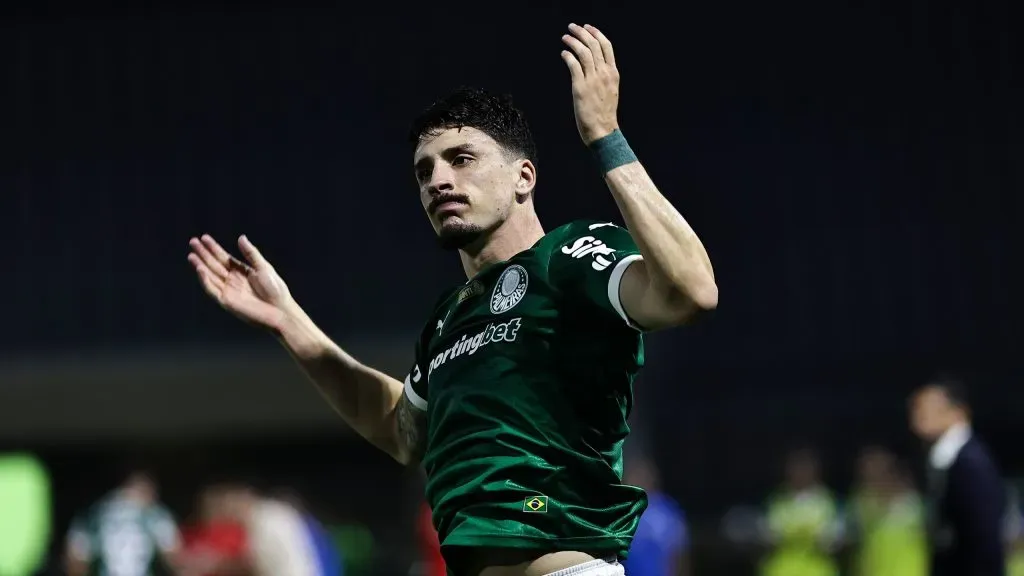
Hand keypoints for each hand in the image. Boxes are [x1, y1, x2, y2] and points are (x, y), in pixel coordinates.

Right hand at [187, 234, 293, 331]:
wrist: (280, 310)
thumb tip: (241, 237)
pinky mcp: (226, 301)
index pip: (224, 257)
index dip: (213, 248)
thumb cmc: (275, 288)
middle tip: (192, 241)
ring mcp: (228, 291)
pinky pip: (212, 290)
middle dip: (203, 254)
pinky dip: (205, 280)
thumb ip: (251, 253)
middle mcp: (232, 280)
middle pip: (214, 265)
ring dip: (200, 266)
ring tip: (191, 255)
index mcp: (241, 271)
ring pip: (210, 276)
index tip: (204, 237)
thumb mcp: (263, 267)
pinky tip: (200, 269)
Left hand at [561, 23, 620, 144]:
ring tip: (565, 38)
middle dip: (582, 33)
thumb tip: (595, 66)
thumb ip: (604, 77)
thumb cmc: (604, 114)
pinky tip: (563, 54)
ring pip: (583, 52)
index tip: (587, 28)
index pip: (607, 46)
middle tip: (572, 27)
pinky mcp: (580, 87)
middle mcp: (604, 73)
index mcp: (613, 73)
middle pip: (594, 45)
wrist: (603, 131)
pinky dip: (568, 56)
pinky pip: (574, 65)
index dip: (596, 34)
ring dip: (573, 42)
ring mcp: (593, 80)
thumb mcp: (610, 91)